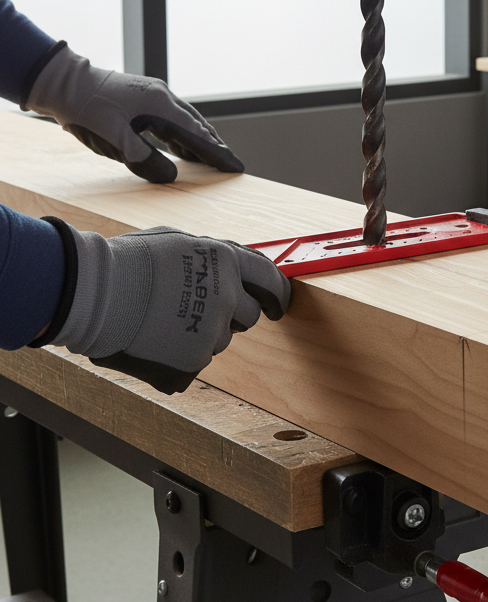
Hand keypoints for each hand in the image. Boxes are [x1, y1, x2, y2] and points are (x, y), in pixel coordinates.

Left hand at [25, 43, 242, 182]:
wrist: (62, 82)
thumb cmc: (88, 110)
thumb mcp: (117, 142)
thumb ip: (147, 161)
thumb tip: (172, 176)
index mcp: (161, 105)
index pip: (198, 134)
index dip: (217, 153)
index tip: (234, 166)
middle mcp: (163, 96)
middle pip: (198, 125)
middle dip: (215, 146)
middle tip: (230, 164)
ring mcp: (154, 94)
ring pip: (186, 120)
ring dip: (200, 139)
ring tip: (212, 157)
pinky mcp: (143, 96)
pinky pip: (172, 117)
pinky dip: (183, 133)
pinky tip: (182, 143)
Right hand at [39, 220, 290, 393]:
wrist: (95, 294)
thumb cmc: (129, 262)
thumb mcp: (178, 241)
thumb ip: (209, 256)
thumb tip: (224, 265)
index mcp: (226, 261)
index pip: (270, 279)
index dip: (277, 294)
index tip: (277, 305)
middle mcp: (228, 296)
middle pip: (249, 315)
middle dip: (232, 315)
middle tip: (200, 311)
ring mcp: (213, 329)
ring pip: (220, 339)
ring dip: (201, 334)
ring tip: (164, 322)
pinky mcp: (195, 359)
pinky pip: (196, 359)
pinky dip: (180, 354)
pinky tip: (156, 341)